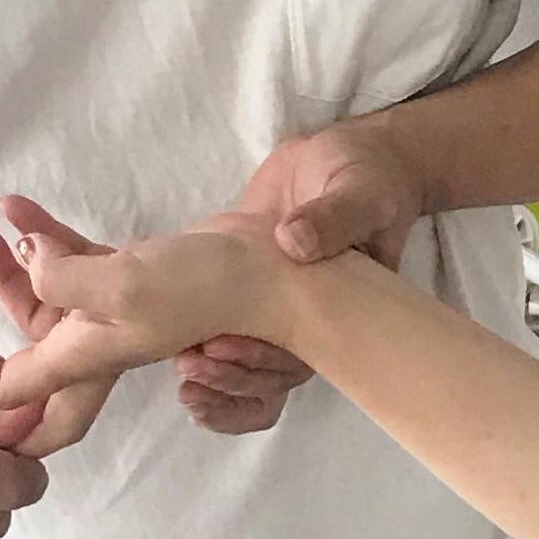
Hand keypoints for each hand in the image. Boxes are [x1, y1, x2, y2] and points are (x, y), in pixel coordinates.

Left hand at [0, 216, 296, 408]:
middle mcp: (93, 342)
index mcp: (85, 357)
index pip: (7, 389)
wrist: (272, 272)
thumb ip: (61, 277)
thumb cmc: (202, 285)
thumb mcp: (121, 282)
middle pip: (20, 345)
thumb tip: (29, 261)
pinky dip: (50, 239)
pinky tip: (24, 207)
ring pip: (46, 297)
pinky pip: (76, 265)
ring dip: (15, 261)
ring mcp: (113, 311)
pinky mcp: (133, 279)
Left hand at [178, 118, 424, 432]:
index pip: (301, 359)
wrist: (345, 160)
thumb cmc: (366, 181)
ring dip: (213, 379)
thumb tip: (294, 244)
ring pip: (247, 367)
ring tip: (182, 370)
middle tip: (191, 363)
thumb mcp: (360, 196)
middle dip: (228, 378)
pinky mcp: (242, 287)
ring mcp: (272, 308)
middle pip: (269, 376)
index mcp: (340, 312)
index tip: (220, 347)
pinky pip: (223, 330)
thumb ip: (333, 218)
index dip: (260, 363)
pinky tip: (171, 355)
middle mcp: (306, 321)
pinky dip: (201, 350)